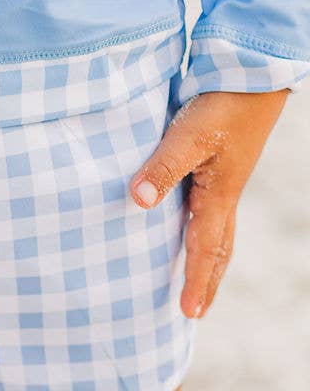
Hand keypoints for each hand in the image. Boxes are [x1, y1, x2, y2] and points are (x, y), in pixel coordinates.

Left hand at [129, 89, 287, 318]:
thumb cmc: (221, 105)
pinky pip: (208, 209)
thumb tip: (137, 201)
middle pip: (218, 249)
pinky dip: (200, 229)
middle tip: (196, 311)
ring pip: (216, 231)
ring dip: (207, 258)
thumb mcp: (187, 136)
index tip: (189, 314)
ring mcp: (222, 181)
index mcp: (219, 197)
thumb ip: (161, 167)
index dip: (196, 281)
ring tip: (195, 278)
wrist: (252, 76)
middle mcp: (223, 195)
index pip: (204, 249)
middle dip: (206, 280)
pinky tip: (184, 223)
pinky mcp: (217, 166)